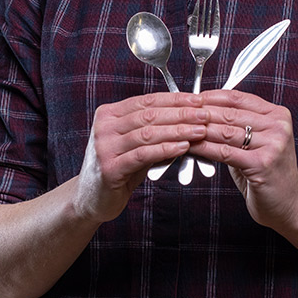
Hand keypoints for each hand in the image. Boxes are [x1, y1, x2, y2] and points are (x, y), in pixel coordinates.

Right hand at [75, 92, 208, 222]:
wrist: (92, 198)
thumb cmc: (119, 167)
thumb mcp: (134, 142)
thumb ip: (153, 127)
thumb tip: (188, 114)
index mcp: (109, 114)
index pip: (147, 100)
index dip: (175, 99)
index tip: (198, 100)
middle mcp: (104, 127)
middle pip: (149, 114)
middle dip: (181, 113)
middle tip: (204, 115)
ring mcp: (104, 147)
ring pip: (147, 133)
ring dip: (177, 131)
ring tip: (199, 131)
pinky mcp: (109, 168)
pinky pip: (143, 155)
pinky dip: (165, 149)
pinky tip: (183, 147)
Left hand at [195, 89, 297, 231]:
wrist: (289, 203)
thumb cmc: (268, 171)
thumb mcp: (257, 142)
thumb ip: (238, 125)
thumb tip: (203, 111)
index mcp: (278, 115)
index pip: (238, 98)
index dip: (211, 97)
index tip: (191, 99)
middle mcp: (278, 126)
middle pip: (231, 114)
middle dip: (202, 113)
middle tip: (180, 114)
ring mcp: (273, 145)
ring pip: (226, 131)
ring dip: (200, 130)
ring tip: (181, 129)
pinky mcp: (262, 164)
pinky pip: (226, 152)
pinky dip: (205, 148)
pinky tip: (191, 147)